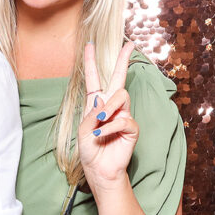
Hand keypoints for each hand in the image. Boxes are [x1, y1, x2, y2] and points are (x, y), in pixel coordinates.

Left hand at [78, 42, 137, 191]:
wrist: (99, 170)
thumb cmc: (89, 150)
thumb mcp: (82, 130)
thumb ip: (91, 113)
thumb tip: (103, 99)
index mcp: (95, 104)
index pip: (94, 79)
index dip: (91, 62)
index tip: (90, 45)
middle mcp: (111, 106)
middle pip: (118, 78)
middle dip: (123, 60)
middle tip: (129, 45)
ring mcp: (122, 115)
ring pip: (120, 96)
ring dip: (108, 108)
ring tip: (98, 123)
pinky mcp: (131, 128)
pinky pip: (123, 119)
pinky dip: (109, 127)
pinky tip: (100, 135)